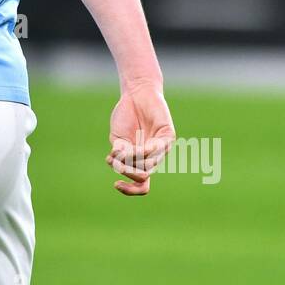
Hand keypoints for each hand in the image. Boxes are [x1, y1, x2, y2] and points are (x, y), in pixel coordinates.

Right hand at [105, 81, 174, 195]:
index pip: (141, 185)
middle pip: (143, 177)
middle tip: (116, 158)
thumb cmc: (125, 116)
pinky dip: (147, 150)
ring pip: (150, 165)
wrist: (135, 94)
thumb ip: (120, 154)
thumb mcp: (117, 138)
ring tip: (122, 146)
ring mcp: (161, 148)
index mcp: (140, 161)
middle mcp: (153, 158)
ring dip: (133, 159)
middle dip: (127, 171)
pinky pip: (159, 149)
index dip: (129, 190)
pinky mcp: (168, 136)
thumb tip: (121, 166)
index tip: (116, 184)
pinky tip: (140, 146)